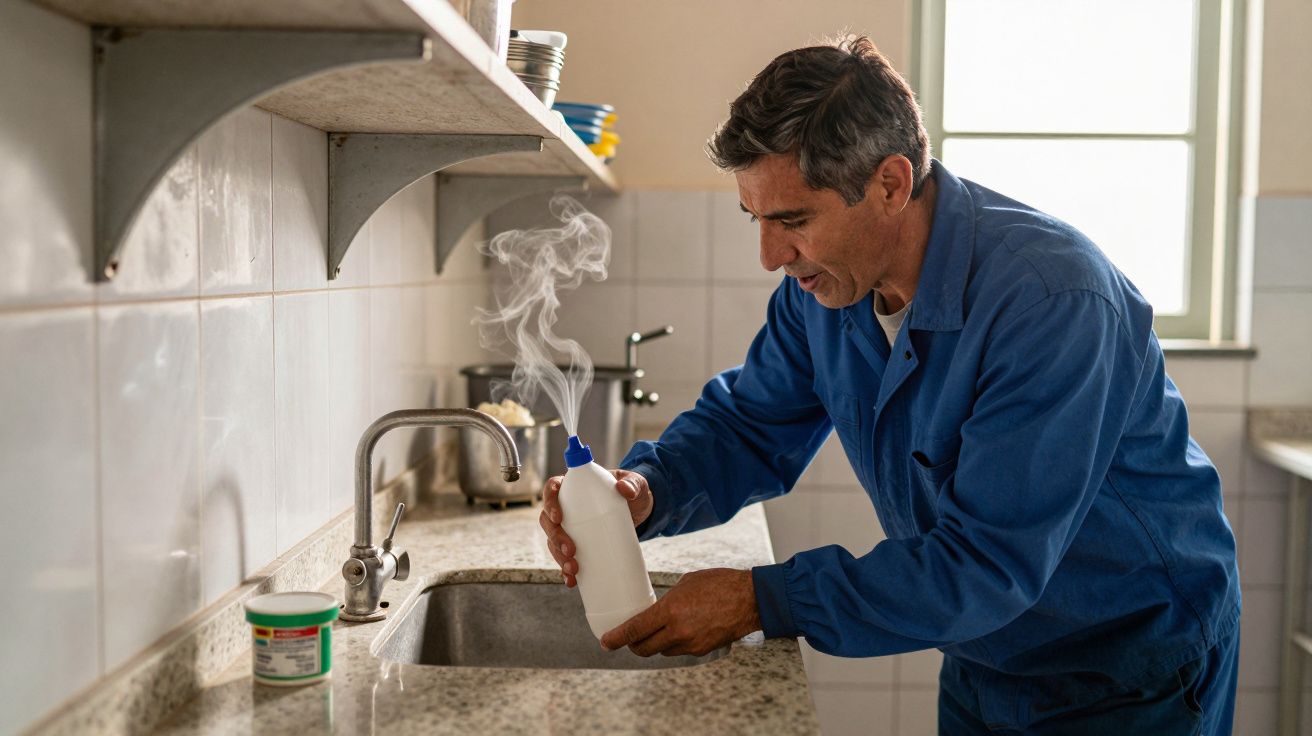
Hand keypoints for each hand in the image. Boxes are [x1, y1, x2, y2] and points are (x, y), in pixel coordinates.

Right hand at [539, 468, 653, 586]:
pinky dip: (565, 570)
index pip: (552, 489)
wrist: (641, 510)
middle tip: (570, 550)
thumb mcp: (636, 484)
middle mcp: (567, 507)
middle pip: (548, 520)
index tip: (558, 517)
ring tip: (573, 568)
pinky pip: (565, 557)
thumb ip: (633, 484)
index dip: (549, 503)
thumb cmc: (633, 491)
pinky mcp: (578, 544)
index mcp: (574, 487)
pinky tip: (571, 580)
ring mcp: (571, 527)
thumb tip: (625, 490)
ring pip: (553, 541)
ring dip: (558, 557)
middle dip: (555, 537)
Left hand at [600, 568, 761, 656]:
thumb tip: (657, 610)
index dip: (616, 638)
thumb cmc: (720, 584)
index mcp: (670, 611)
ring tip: (658, 630)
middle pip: (644, 647)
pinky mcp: (702, 650)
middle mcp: (677, 631)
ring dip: (655, 643)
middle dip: (633, 645)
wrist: (750, 600)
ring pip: (662, 650)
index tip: (606, 642)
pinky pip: (679, 650)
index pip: (635, 630)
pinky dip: (674, 643)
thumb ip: (668, 600)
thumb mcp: (686, 583)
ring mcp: (690, 644)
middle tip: (628, 638)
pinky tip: (680, 630)